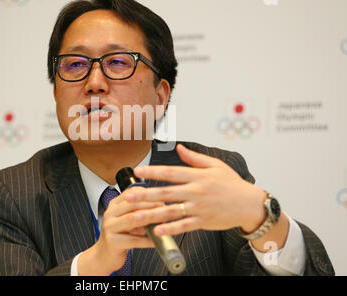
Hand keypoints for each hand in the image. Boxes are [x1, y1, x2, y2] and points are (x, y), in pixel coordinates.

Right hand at [78, 189, 160, 274]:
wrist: (102, 256)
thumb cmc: (119, 236)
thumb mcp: (128, 221)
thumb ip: (140, 213)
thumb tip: (161, 209)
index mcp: (114, 205)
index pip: (132, 193)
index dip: (148, 195)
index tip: (162, 198)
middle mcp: (110, 213)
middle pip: (133, 204)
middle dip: (152, 205)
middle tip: (167, 209)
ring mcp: (110, 227)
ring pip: (132, 219)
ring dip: (150, 220)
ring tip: (163, 222)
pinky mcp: (112, 242)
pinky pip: (133, 240)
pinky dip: (147, 240)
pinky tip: (156, 241)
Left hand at [127, 144, 266, 236]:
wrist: (250, 204)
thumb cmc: (232, 184)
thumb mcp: (216, 165)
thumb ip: (194, 158)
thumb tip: (178, 148)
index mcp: (198, 176)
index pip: (171, 172)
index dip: (153, 171)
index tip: (137, 171)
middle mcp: (196, 192)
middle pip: (166, 193)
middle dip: (146, 194)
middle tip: (129, 196)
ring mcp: (199, 208)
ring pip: (172, 211)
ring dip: (152, 214)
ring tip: (136, 216)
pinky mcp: (203, 222)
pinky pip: (184, 226)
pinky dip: (171, 228)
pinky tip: (157, 230)